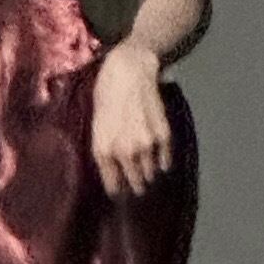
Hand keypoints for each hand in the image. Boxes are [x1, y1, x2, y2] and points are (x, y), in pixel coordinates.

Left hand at [90, 41, 171, 196]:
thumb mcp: (96, 126)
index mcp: (103, 151)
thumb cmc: (106, 95)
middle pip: (135, 184)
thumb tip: (115, 171)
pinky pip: (166, 160)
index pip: (113, 186)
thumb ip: (104, 151)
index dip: (118, 191)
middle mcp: (124, 152)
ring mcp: (146, 145)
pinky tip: (161, 162)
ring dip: (150, 175)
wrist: (128, 72)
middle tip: (138, 186)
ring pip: (151, 174)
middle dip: (136, 186)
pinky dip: (164, 163)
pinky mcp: (163, 135)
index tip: (122, 192)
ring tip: (148, 172)